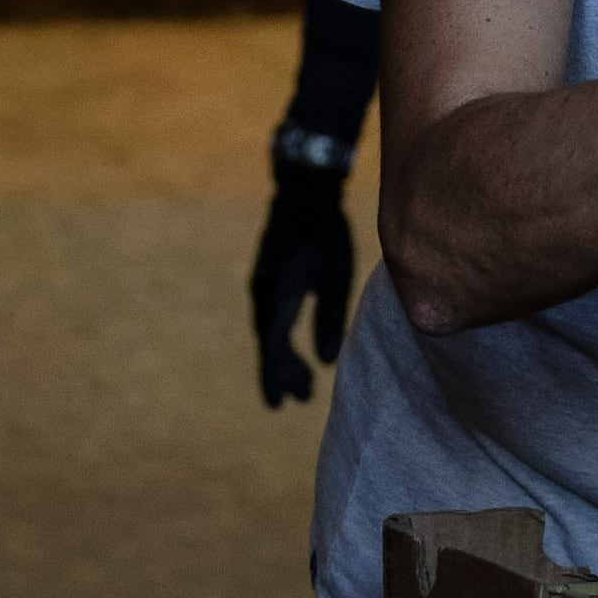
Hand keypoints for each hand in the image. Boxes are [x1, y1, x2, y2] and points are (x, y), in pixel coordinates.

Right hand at [248, 164, 361, 406]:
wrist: (303, 193)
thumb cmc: (326, 233)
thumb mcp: (335, 277)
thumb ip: (330, 318)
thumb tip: (327, 362)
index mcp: (278, 296)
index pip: (273, 347)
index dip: (275, 377)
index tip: (279, 405)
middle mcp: (262, 294)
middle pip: (269, 344)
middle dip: (283, 373)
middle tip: (302, 397)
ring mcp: (261, 285)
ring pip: (269, 332)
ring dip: (283, 357)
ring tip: (304, 383)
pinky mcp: (267, 279)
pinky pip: (270, 318)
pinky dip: (280, 338)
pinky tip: (293, 348)